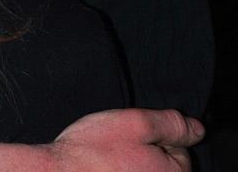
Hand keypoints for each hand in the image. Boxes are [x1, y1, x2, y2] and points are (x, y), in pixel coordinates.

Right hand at [49, 108, 203, 170]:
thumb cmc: (94, 150)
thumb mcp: (134, 123)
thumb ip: (170, 123)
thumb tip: (196, 129)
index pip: (179, 151)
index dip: (152, 137)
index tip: (128, 138)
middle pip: (163, 168)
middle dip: (144, 155)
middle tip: (116, 149)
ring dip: (131, 168)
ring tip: (107, 163)